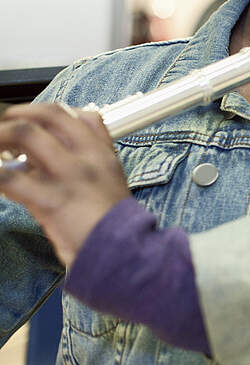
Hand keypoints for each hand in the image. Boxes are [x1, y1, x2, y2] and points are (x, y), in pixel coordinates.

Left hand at [0, 103, 130, 267]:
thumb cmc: (110, 222)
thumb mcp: (110, 179)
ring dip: (0, 138)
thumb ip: (86, 159)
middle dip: (18, 117)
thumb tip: (49, 152)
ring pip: (26, 135)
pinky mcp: (52, 199)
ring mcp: (70, 175)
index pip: (77, 114)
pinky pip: (11, 178)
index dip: (45, 112)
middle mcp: (87, 157)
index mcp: (102, 153)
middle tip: (2, 130)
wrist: (121, 252)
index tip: (28, 119)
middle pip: (49, 116)